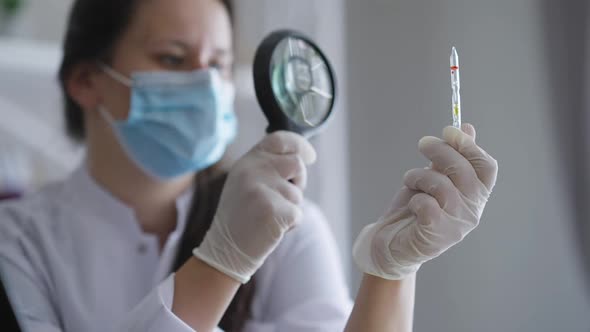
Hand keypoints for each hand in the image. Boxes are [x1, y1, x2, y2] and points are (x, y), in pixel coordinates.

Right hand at [193, 131, 316, 282]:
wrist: (226, 249)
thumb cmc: (242, 216)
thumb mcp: (246, 182)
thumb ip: (268, 167)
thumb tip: (303, 157)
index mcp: (247, 161)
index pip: (279, 139)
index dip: (299, 145)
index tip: (311, 155)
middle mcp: (253, 171)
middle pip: (297, 164)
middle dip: (299, 182)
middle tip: (282, 199)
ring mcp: (262, 190)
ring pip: (298, 194)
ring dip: (290, 208)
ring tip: (267, 217)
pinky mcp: (273, 211)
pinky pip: (298, 214)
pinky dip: (291, 225)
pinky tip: (271, 229)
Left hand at [353, 124, 497, 279]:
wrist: (390, 243)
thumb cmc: (414, 209)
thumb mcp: (432, 178)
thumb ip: (450, 157)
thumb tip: (467, 128)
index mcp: (476, 196)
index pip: (487, 167)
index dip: (470, 146)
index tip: (450, 130)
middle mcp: (471, 212)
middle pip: (464, 171)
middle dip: (441, 151)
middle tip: (423, 143)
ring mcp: (456, 226)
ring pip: (442, 186)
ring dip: (420, 176)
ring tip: (410, 180)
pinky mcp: (436, 236)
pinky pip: (427, 204)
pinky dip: (415, 198)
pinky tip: (412, 205)